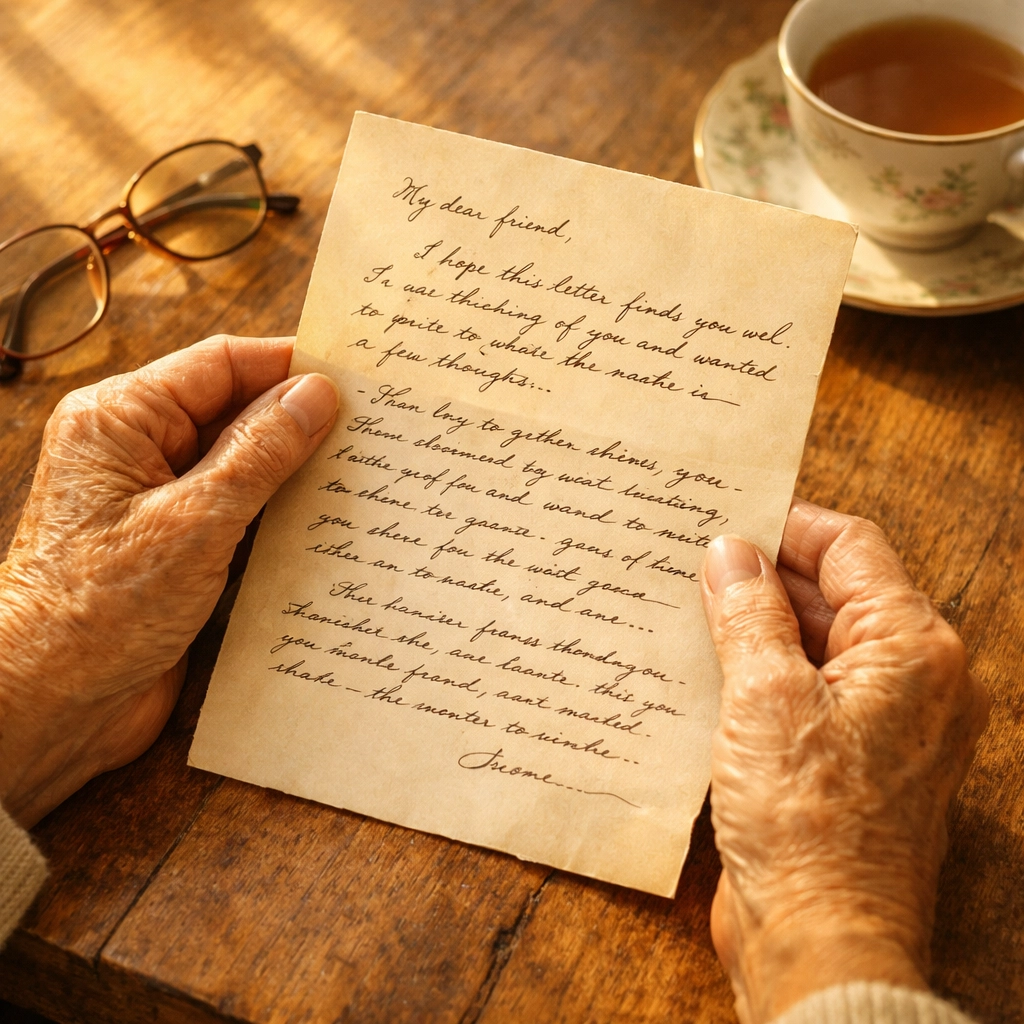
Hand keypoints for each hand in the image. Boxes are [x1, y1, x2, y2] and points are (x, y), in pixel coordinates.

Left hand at [0, 335, 338, 826]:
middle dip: (298, 419)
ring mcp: (155, 500)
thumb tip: (314, 395)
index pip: (220, 365)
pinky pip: (238, 509)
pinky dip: (278, 512)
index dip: (288, 364)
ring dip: (293, 470)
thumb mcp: (195, 522)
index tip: (353, 375)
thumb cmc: (98, 613)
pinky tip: (325, 522)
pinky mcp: (175, 545)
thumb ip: (259, 453)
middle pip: (233, 410)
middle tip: (371, 427)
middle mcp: (136, 451)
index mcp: (121, 420)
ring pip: (240, 463)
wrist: (51, 706)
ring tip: (360, 472)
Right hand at [700, 499, 988, 1023]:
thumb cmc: (809, 825)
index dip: (784, 525)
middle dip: (760, 577)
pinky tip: (699, 666)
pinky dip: (756, 672)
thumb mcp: (765, 696)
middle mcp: (908, 679)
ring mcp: (878, 721)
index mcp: (912, 650)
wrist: (820, 941)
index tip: (724, 516)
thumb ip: (748, 612)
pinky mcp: (844, 757)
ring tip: (682, 608)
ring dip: (751, 626)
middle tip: (689, 561)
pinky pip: (801, 690)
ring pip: (811, 643)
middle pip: (832, 593)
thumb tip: (730, 552)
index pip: (849, 547)